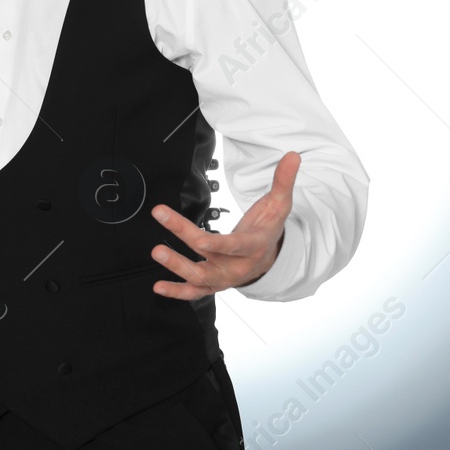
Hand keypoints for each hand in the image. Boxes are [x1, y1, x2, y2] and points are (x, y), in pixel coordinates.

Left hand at [149, 150, 299, 299]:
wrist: (269, 257)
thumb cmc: (269, 228)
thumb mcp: (280, 205)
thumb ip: (283, 181)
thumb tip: (292, 156)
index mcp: (254, 247)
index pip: (235, 247)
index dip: (218, 245)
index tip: (199, 240)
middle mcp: (238, 266)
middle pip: (209, 257)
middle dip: (183, 244)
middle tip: (160, 231)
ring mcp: (224, 277)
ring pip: (199, 277)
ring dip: (176, 267)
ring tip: (157, 252)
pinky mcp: (213, 283)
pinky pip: (195, 292)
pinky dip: (177, 292)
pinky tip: (158, 287)